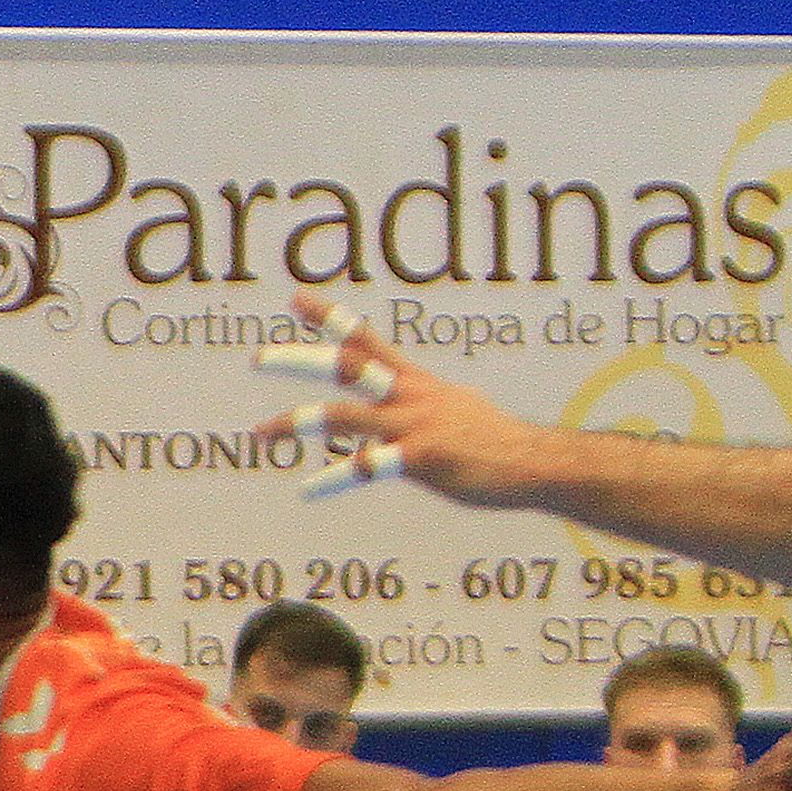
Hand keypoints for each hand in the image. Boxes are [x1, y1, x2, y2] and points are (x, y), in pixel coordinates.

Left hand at [251, 289, 557, 508]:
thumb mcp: (452, 410)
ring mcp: (413, 425)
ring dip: (298, 421)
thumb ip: (416, 408)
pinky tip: (306, 491)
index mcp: (414, 382)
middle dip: (300, 360)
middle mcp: (409, 396)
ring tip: (260, 432)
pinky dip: (332, 479)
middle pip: (346, 366)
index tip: (294, 300)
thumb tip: (394, 414)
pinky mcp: (421, 459)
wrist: (533, 463)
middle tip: (258, 358)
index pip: (366, 340)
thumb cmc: (494, 443)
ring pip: (345, 414)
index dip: (328, 318)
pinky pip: (366, 467)